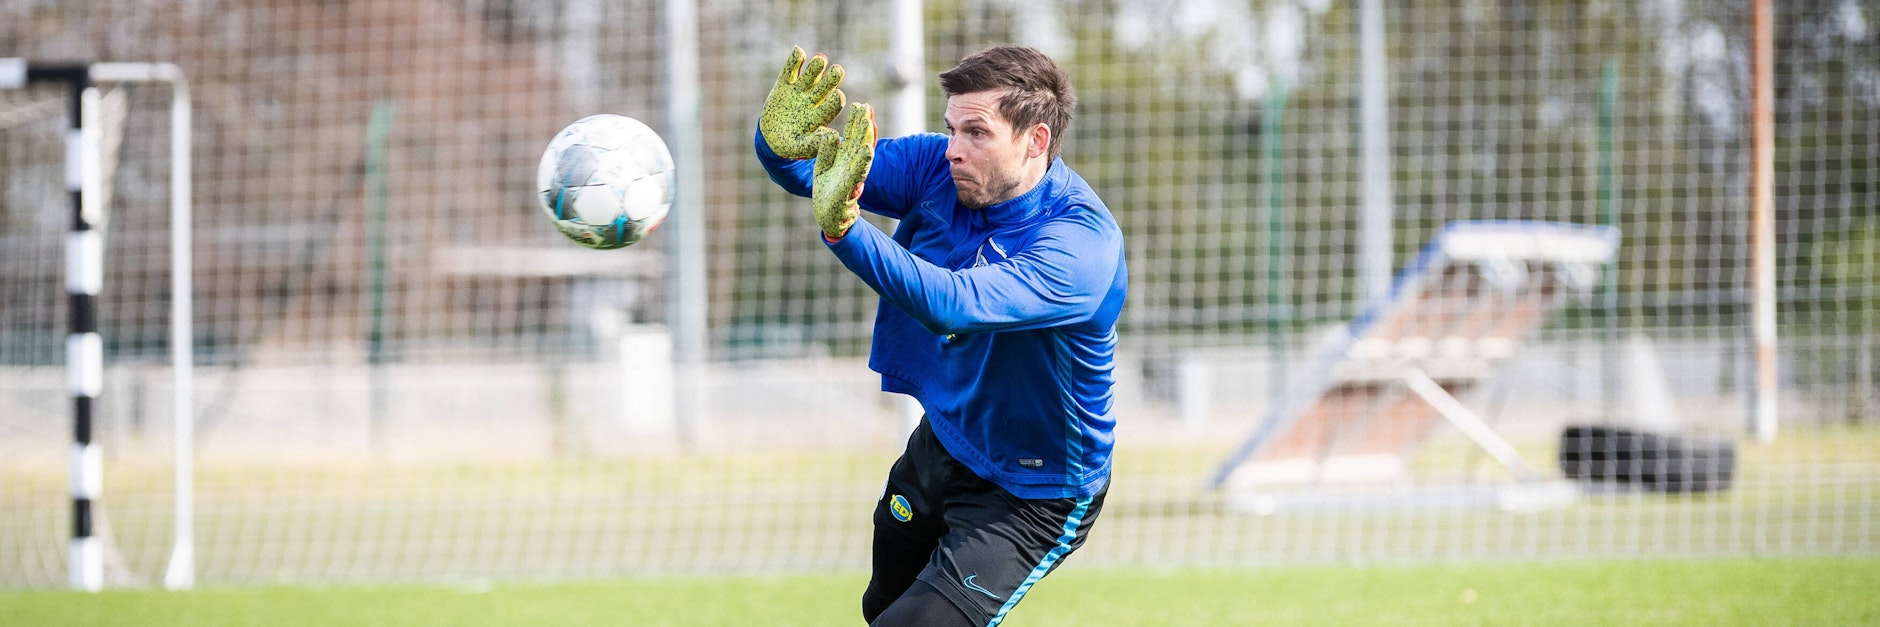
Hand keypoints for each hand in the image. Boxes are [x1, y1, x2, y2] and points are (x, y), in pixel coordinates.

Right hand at [759, 46, 846, 159]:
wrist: (772, 137)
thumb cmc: (791, 145)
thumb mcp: (800, 148)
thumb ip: (813, 144)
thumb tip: (833, 138)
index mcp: (821, 116)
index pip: (831, 106)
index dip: (835, 101)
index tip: (838, 96)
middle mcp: (813, 100)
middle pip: (826, 86)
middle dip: (832, 79)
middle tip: (838, 71)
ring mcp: (799, 90)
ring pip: (811, 74)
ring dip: (816, 67)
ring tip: (820, 60)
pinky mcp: (784, 84)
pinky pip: (790, 69)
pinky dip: (794, 60)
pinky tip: (798, 52)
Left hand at [812, 103, 876, 238]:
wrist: (828, 216)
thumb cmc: (827, 192)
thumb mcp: (822, 167)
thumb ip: (826, 151)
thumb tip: (831, 134)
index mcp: (845, 159)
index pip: (853, 136)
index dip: (856, 121)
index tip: (860, 104)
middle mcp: (852, 165)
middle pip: (859, 141)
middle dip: (863, 124)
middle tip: (866, 106)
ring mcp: (852, 176)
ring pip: (861, 154)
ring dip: (865, 138)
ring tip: (868, 122)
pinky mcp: (849, 188)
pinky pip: (857, 172)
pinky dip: (863, 161)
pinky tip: (867, 150)